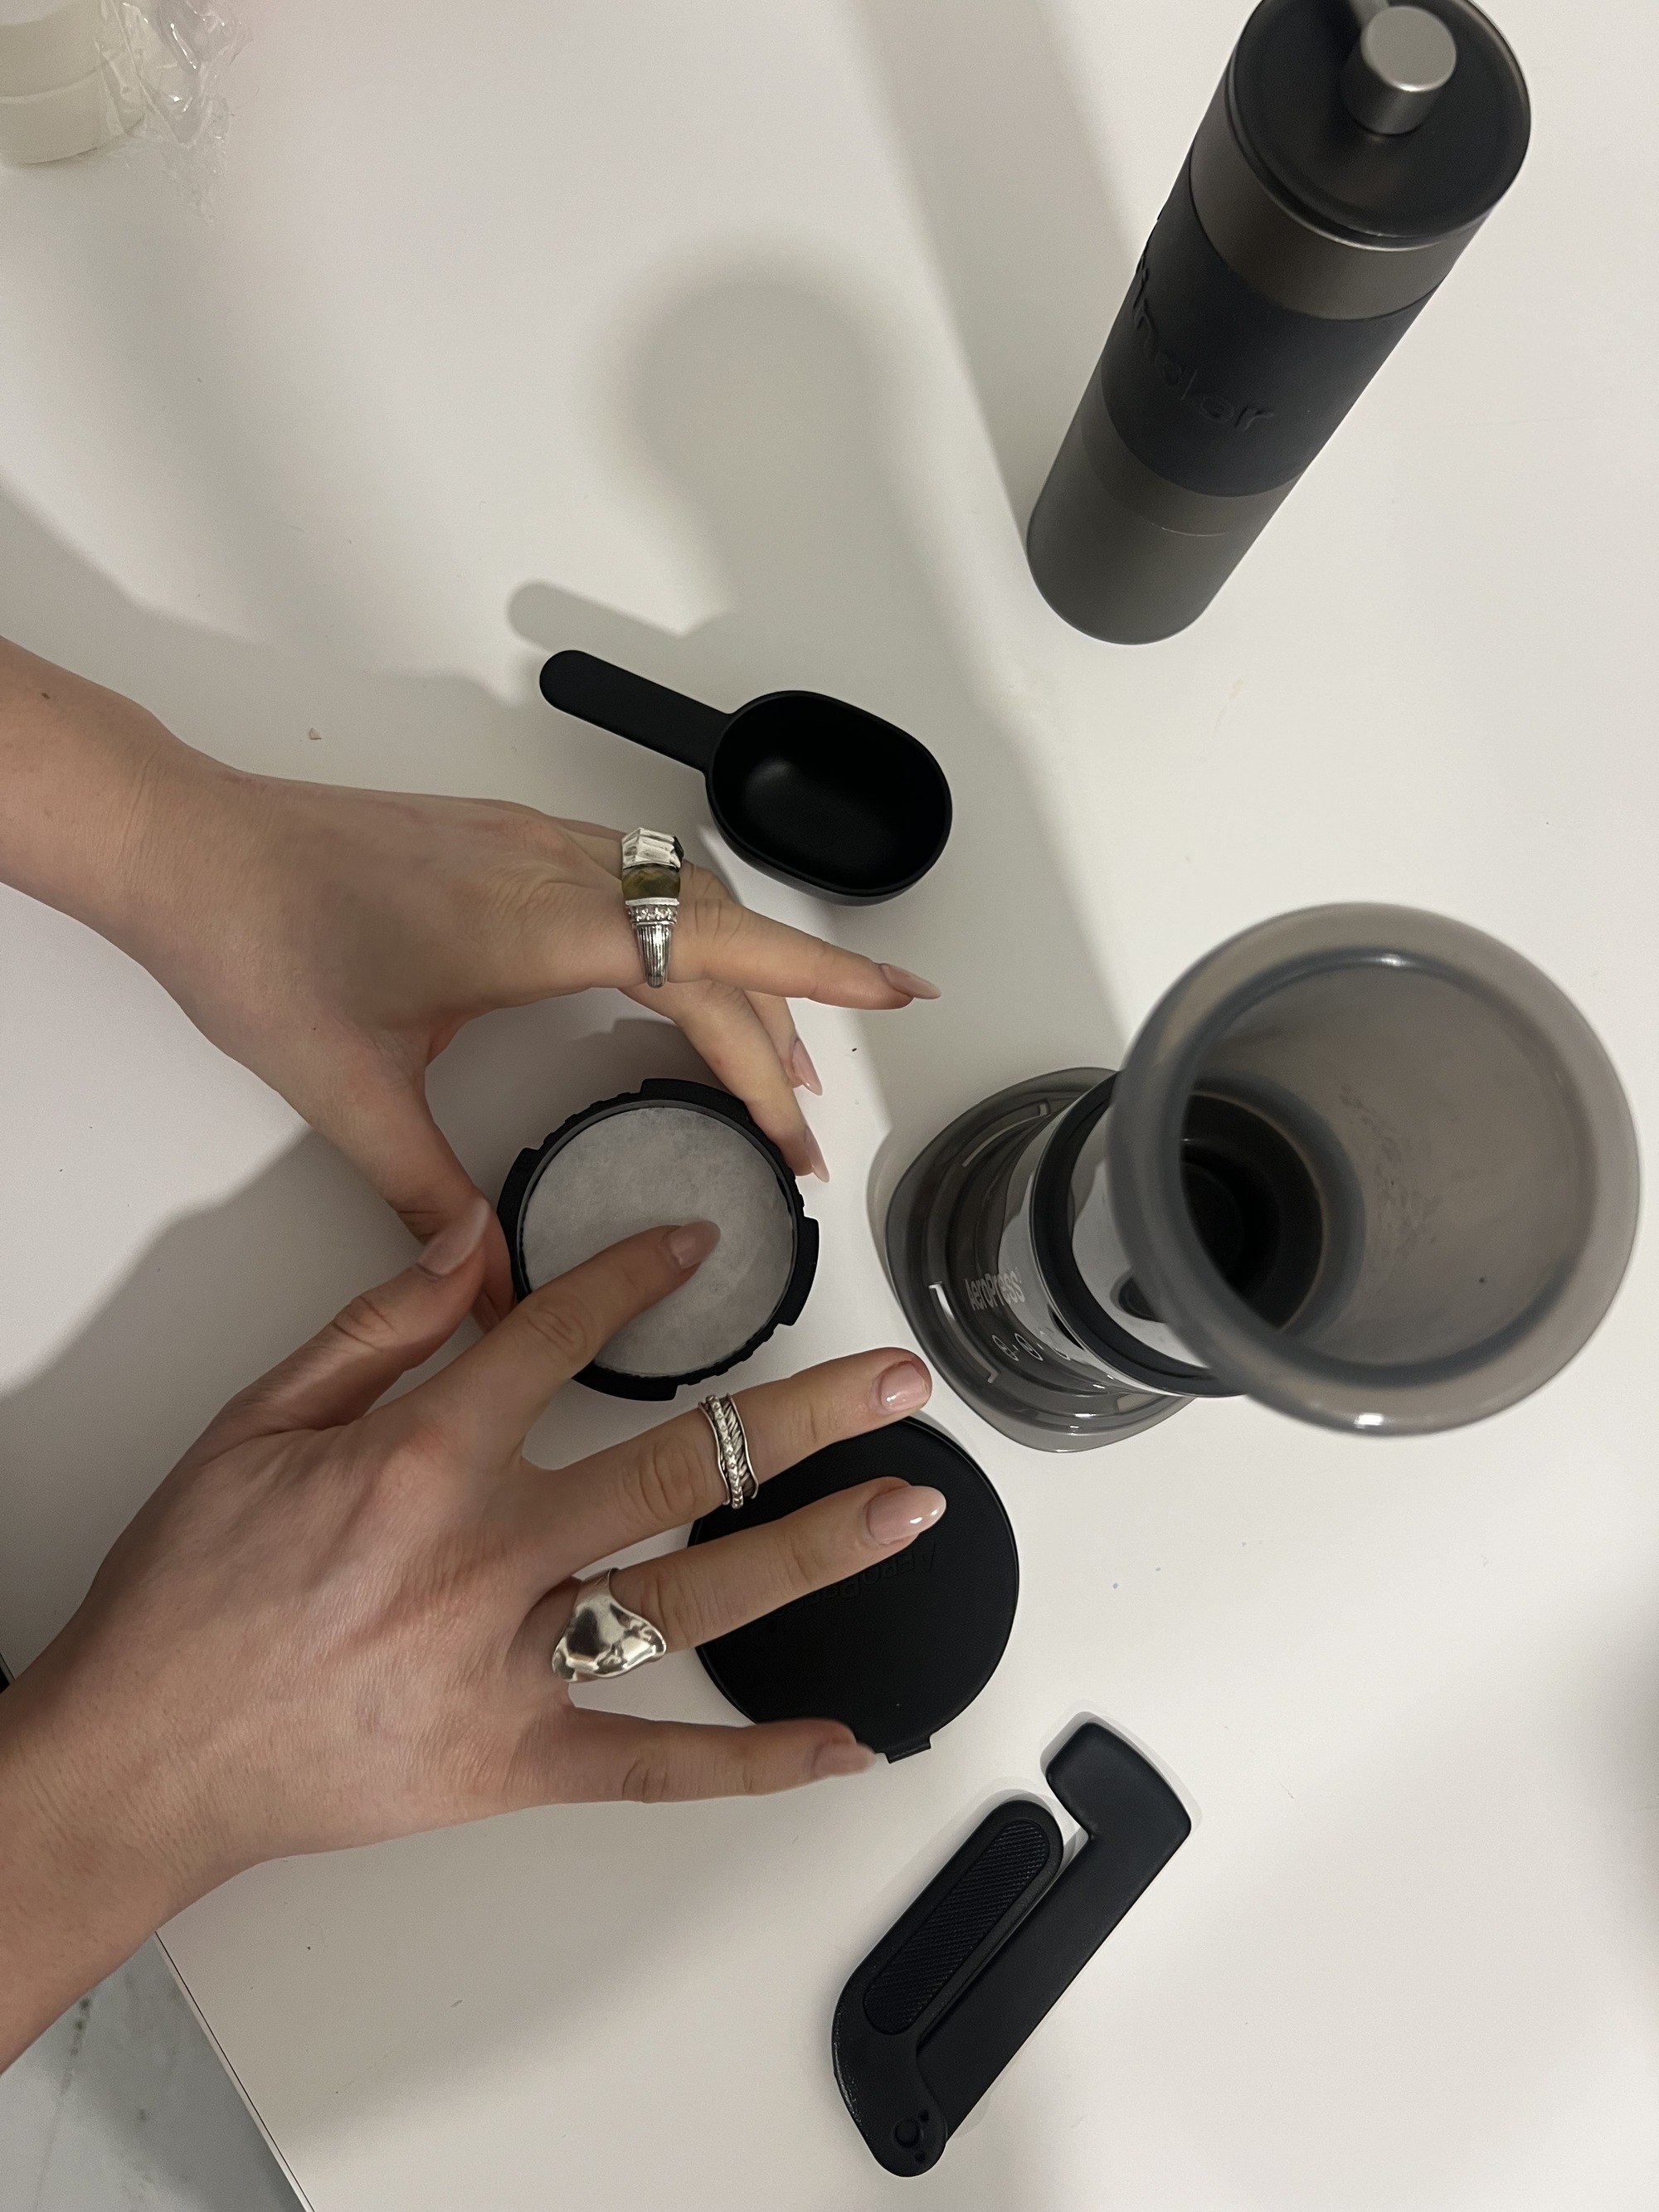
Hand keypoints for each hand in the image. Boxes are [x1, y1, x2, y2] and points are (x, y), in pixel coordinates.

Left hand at [0, 642, 938, 1321]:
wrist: (185, 844)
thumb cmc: (257, 942)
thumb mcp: (347, 1090)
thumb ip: (428, 1193)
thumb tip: (488, 1284)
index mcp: (539, 926)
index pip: (714, 954)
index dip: (818, 980)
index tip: (900, 999)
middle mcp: (553, 871)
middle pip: (718, 938)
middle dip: (790, 1022)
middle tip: (811, 1124)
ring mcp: (534, 843)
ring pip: (687, 897)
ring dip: (746, 972)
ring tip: (775, 1061)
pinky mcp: (508, 838)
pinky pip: (642, 874)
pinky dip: (691, 932)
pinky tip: (684, 979)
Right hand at [0, 1199, 939, 2065]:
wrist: (138, 1758)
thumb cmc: (187, 1593)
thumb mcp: (253, 1425)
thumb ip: (374, 1329)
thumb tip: (469, 1244)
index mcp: (422, 1462)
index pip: (561, 1339)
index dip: (638, 1279)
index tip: (698, 1248)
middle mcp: (487, 1558)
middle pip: (674, 1467)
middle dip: (800, 1414)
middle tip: (898, 1385)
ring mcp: (512, 1668)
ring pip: (691, 1600)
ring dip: (811, 1551)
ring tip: (906, 1509)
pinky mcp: (514, 1764)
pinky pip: (651, 1763)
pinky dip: (749, 1762)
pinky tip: (840, 1744)